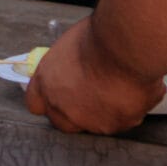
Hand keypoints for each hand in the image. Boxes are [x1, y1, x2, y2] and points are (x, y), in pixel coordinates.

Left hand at [26, 19, 164, 134]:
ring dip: (102, 113)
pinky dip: (125, 112)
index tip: (60, 94)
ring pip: (93, 124)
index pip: (35, 103)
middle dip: (74, 113)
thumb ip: (64, 68)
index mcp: (45, 83)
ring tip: (117, 90)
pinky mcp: (114, 126)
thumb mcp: (69, 47)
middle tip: (91, 96)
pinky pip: (119, 122)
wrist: (125, 50)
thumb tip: (72, 70)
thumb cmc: (98, 38)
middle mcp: (62, 107)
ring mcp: (88, 121)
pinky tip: (131, 94)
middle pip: (62, 121)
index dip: (49, 100)